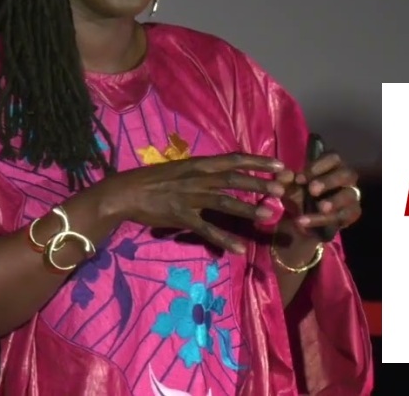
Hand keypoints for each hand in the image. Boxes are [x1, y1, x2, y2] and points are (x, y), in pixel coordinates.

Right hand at [94, 153, 286, 254]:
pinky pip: (205, 229)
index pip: (233, 159)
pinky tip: (238, 249)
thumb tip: (225, 175)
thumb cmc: (153, 180)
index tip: (280, 164)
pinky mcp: (180, 217)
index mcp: (198, 164)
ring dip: (247, 208)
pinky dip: (223, 239)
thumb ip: (203, 172)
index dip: (258, 162)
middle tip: (283, 188)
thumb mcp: (181, 169)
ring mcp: (189, 197)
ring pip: (224, 202)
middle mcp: (197, 178)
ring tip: (268, 215)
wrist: (125, 192)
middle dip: (260, 183)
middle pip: (233, 179)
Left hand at [275, 150, 361, 240]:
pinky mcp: (352, 213)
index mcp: (332, 166)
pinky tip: (308, 221)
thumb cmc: (299, 197)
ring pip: (350, 195)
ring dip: (334, 201)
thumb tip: (284, 174)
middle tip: (312, 190)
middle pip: (347, 174)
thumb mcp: (288, 188)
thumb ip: (285, 181)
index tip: (300, 178)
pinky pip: (344, 215)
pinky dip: (325, 219)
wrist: (301, 221)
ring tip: (321, 207)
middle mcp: (346, 178)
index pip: (334, 158)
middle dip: (329, 181)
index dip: (319, 166)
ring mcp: (352, 195)